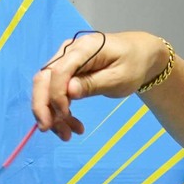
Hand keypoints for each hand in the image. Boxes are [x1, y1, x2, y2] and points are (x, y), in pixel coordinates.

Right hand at [30, 31, 167, 140]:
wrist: (140, 55)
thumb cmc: (133, 65)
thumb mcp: (119, 78)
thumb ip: (93, 84)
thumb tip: (69, 91)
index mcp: (84, 48)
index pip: (58, 71)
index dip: (56, 96)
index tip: (64, 117)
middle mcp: (69, 51)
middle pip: (43, 78)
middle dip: (43, 106)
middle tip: (48, 130)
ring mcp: (66, 60)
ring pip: (47, 87)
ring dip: (51, 113)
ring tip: (68, 134)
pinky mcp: (66, 71)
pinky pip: (55, 90)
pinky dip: (59, 109)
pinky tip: (70, 124)